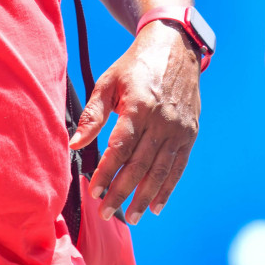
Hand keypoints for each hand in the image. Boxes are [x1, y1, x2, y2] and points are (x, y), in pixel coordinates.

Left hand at [69, 24, 200, 223]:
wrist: (174, 47)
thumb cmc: (134, 66)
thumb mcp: (108, 83)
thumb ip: (92, 116)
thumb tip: (74, 144)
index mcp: (139, 106)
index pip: (120, 148)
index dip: (107, 172)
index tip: (94, 191)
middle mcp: (162, 120)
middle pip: (140, 165)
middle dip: (121, 192)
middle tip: (107, 212)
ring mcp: (179, 128)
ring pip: (160, 170)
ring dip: (144, 197)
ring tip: (130, 217)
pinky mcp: (190, 133)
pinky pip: (178, 166)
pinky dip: (167, 188)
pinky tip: (155, 206)